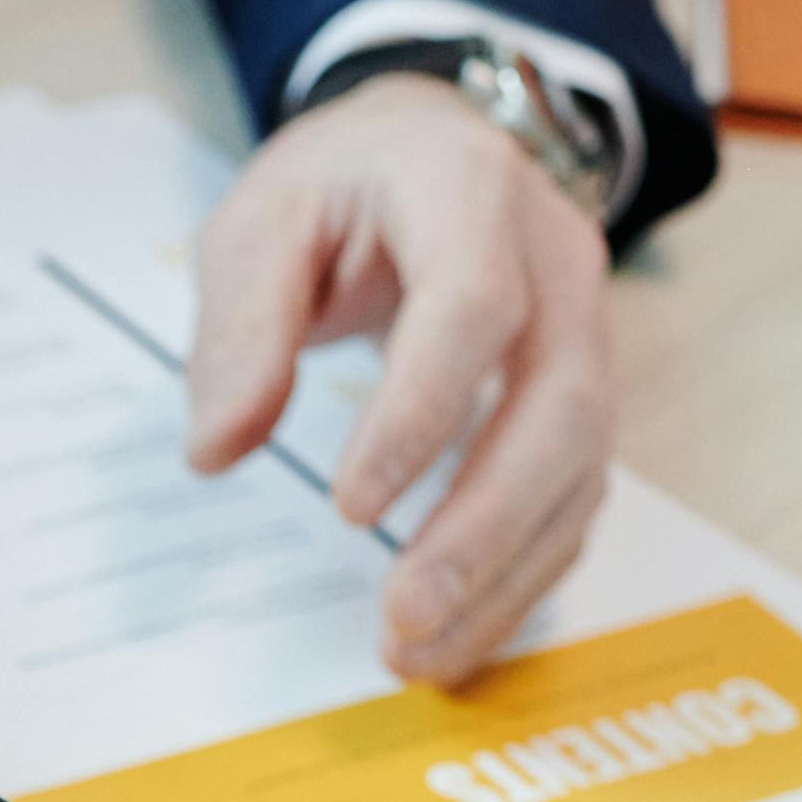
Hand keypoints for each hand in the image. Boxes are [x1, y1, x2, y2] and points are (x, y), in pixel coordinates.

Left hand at [187, 77, 617, 690]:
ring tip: (417, 655)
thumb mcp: (262, 217)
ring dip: (505, 576)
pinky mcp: (581, 397)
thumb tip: (217, 448)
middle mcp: (554, 261)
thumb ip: (240, 324)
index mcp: (470, 189)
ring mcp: (584, 332)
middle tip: (404, 617)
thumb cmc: (343, 184)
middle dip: (484, 526)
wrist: (429, 146)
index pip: (471, 306)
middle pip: (558, 405)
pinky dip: (520, 579)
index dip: (421, 413)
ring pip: (580, 467)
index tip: (352, 510)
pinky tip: (456, 639)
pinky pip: (571, 499)